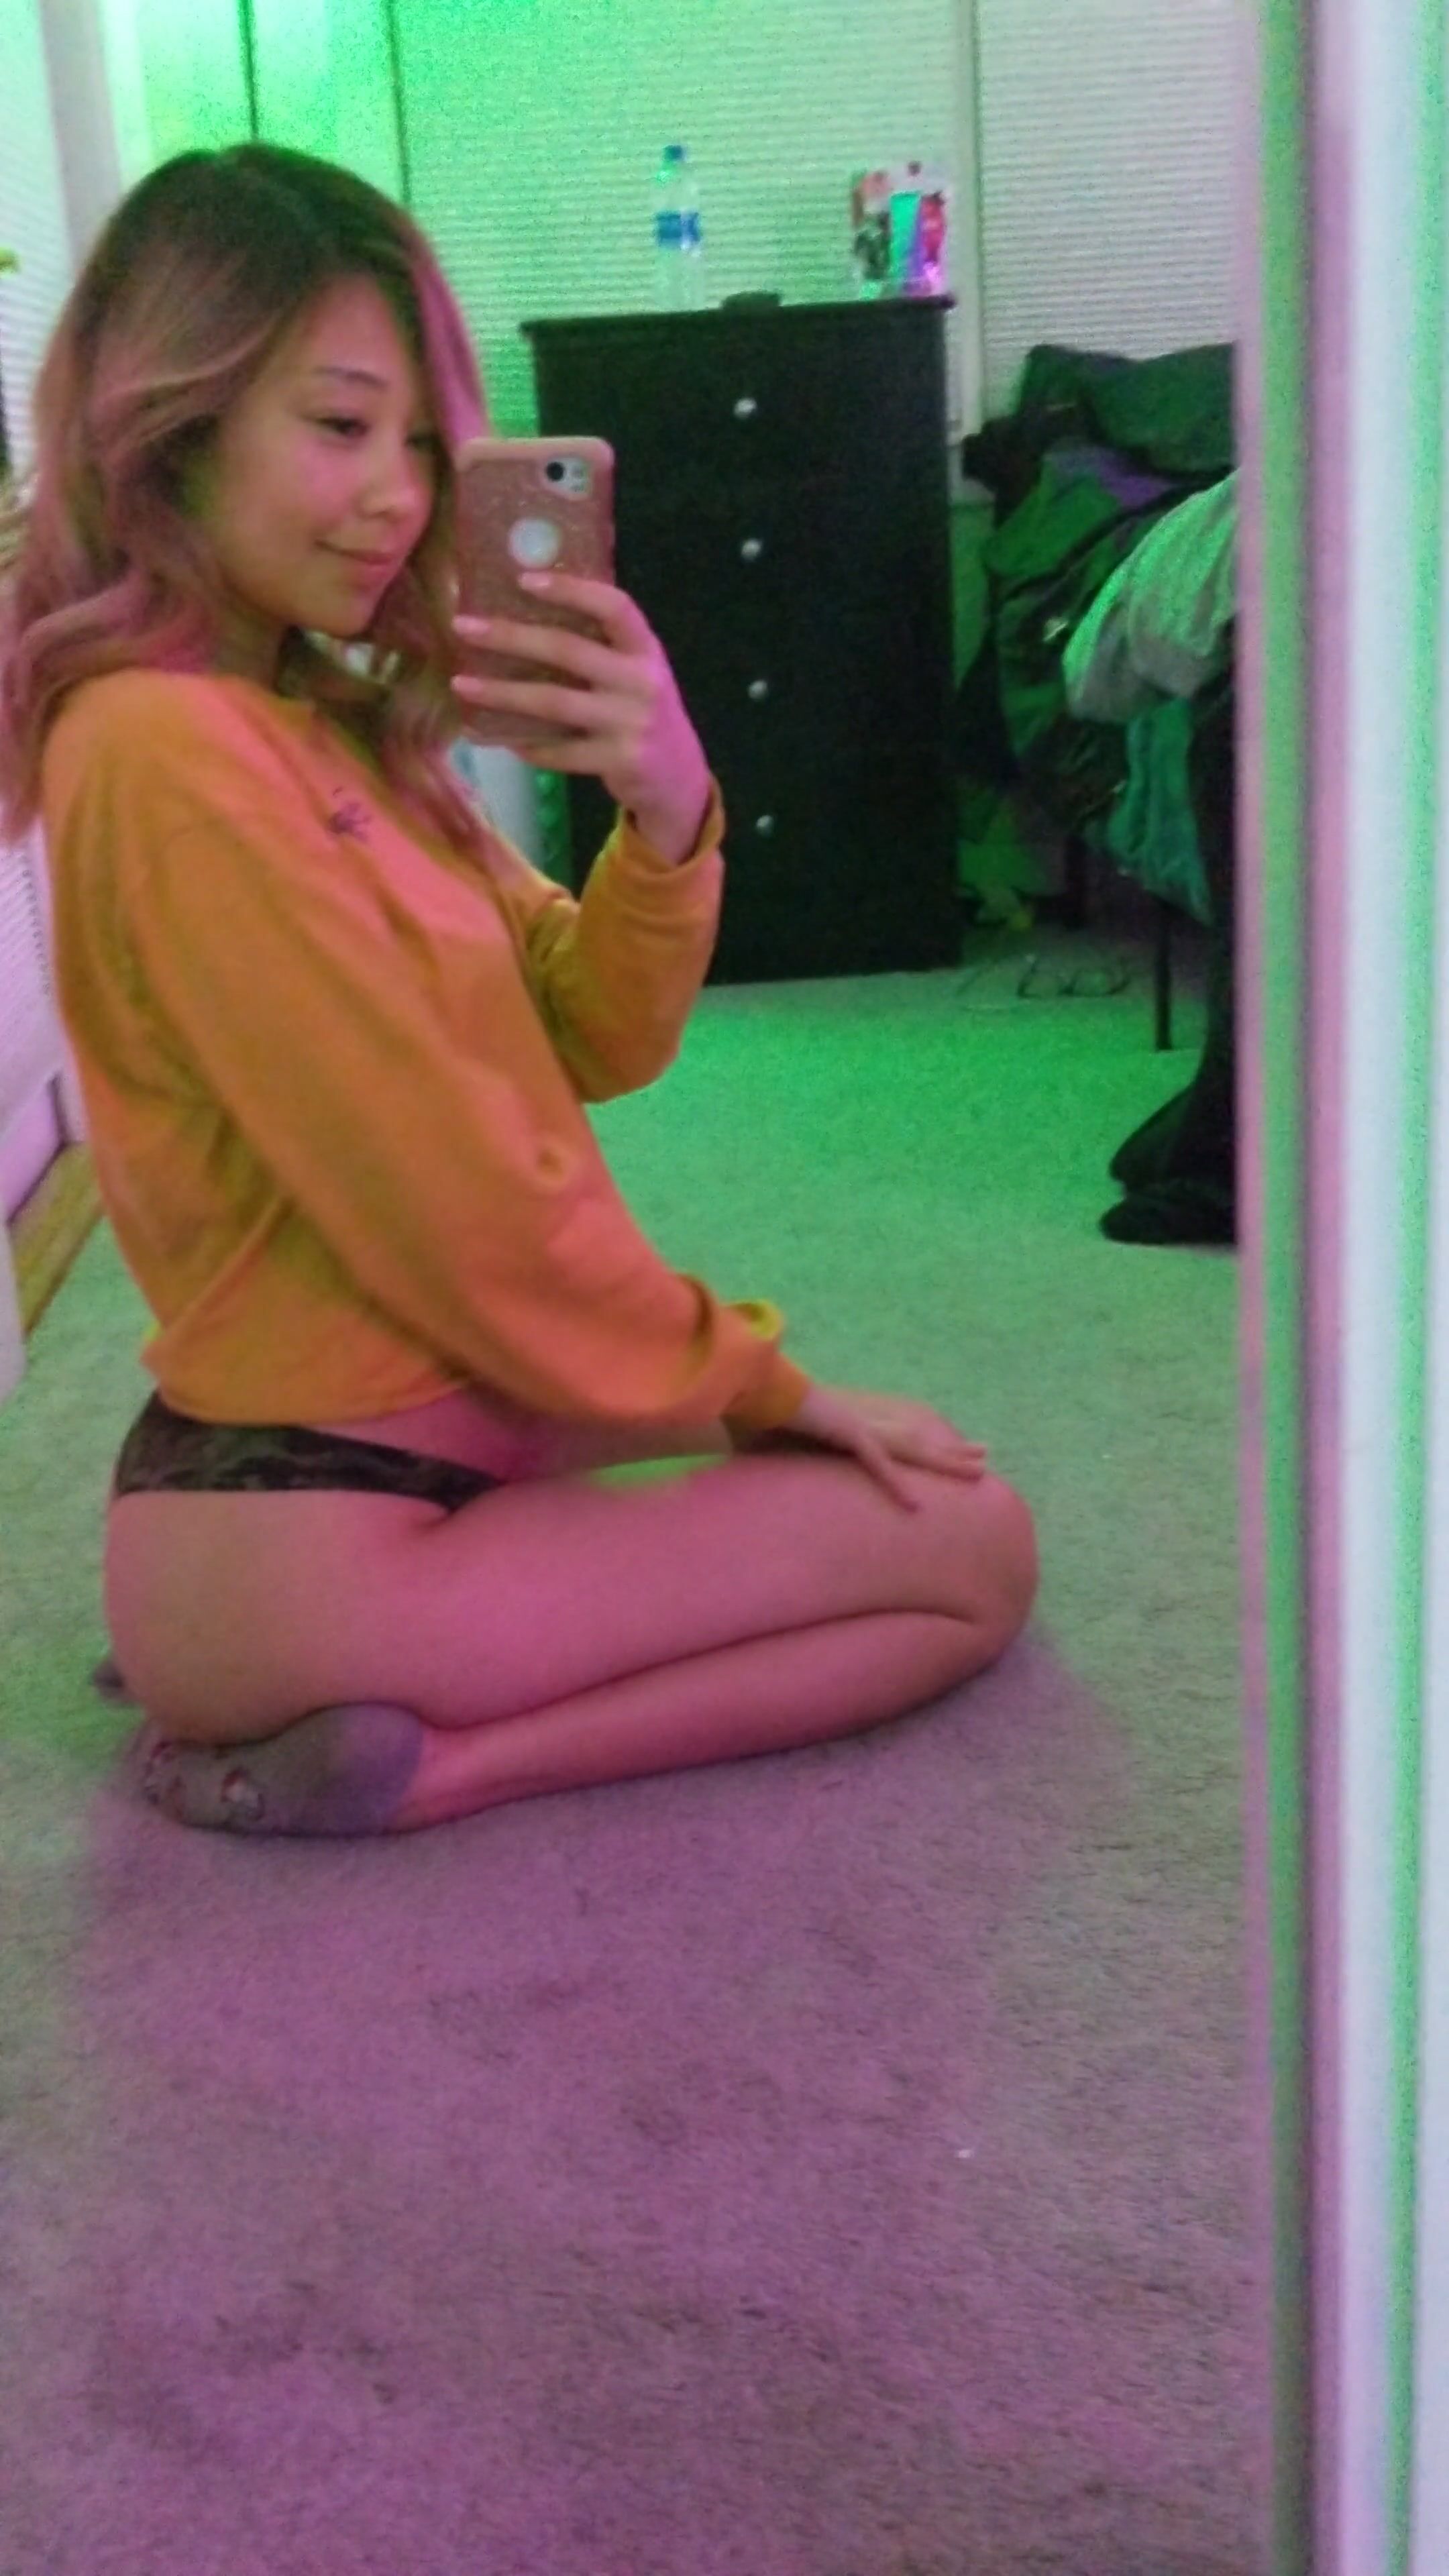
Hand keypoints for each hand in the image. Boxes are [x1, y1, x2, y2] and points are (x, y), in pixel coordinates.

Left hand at [451, 574, 712, 862]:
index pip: (614, 607)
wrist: (678, 778)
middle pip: (568, 650)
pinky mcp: (618, 761)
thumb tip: (527, 610)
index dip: (571, 589)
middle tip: (463, 627)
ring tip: (462, 684)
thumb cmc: (641, 712)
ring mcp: (630, 724)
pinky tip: (495, 736)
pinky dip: (524, 744)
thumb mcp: (635, 671)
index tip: (523, 579)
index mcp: (646, 650)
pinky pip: (559, 751)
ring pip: (553, 702)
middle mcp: (641, 682)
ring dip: (502, 693)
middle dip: (511, 636)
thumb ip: (601, 646)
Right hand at [731, 1385, 989, 1512]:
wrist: (750, 1390)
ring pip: (912, 1451)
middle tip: (985, 1455)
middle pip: (917, 1441)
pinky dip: (895, 1485)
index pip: (898, 1436)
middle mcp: (863, 1424)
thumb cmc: (758, 1414)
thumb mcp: (778, 1443)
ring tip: (979, 1472)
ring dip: (944, 1463)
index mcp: (852, 1424)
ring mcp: (858, 1428)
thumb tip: (771, 1464)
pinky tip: (916, 1507)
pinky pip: (876, 1465)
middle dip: (951, 1450)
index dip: (924, 1444)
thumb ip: (787, 1454)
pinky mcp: (845, 1434)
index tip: (948, 1448)